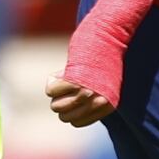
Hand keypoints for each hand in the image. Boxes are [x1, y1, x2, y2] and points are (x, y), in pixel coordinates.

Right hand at [51, 0, 155, 127]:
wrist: (108, 36)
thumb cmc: (103, 59)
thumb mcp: (102, 84)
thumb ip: (89, 101)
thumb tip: (65, 114)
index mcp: (107, 106)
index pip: (76, 123)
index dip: (70, 110)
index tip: (72, 96)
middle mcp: (98, 102)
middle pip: (64, 116)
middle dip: (61, 102)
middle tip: (67, 87)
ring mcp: (86, 92)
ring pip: (56, 106)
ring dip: (56, 94)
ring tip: (65, 80)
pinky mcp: (75, 81)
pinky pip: (51, 92)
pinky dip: (52, 82)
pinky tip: (61, 73)